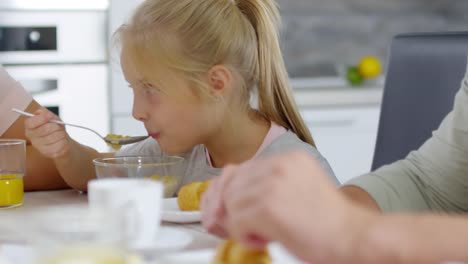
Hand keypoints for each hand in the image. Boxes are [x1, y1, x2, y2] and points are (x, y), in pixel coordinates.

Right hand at [24, 109, 70, 158]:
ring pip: (54, 137)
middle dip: (56, 126)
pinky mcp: (49, 153)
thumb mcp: (50, 117)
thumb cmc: (54, 127)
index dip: (42, 118)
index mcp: (29, 127)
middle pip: (45, 129)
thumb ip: (45, 113)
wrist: (61, 140)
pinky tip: (61, 140)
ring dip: (61, 133)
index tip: (50, 116)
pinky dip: (64, 141)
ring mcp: (39, 147)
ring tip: (60, 133)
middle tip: (58, 126)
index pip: (30, 123)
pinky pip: (59, 144)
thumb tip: (43, 113)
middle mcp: (32, 138)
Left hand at [203, 151, 372, 262]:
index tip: (224, 208)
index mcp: (288, 159)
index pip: (240, 169)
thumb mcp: (296, 191)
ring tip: (261, 234)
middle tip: (233, 225)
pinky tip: (264, 239)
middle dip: (225, 207)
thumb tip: (228, 200)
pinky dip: (244, 236)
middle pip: (231, 184)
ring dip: (240, 224)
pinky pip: (237, 221)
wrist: (355, 237)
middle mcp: (280, 165)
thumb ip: (266, 187)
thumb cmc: (329, 221)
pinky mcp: (269, 207)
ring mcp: (273, 184)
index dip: (228, 191)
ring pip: (231, 204)